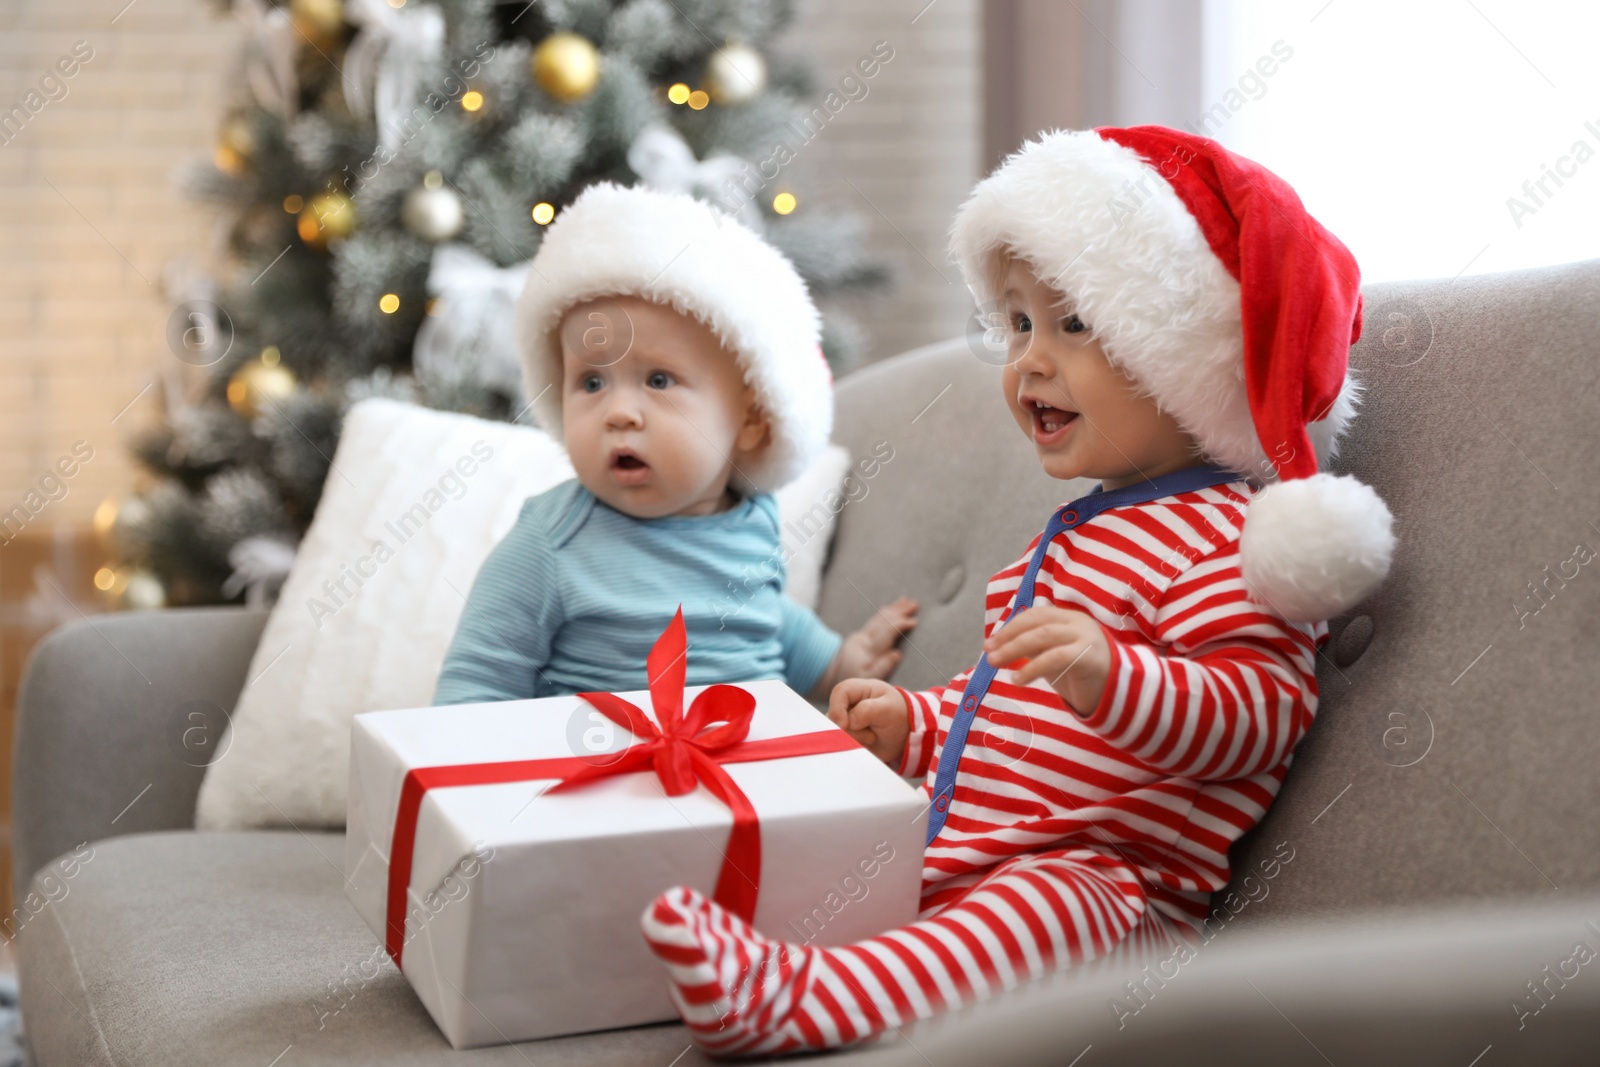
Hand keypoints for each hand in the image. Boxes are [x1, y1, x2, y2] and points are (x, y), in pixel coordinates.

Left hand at [812, 596, 918, 698]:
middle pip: (885, 621)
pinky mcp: (859, 636)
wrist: (829, 675)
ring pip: (880, 618)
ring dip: (894, 609)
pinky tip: (890, 608)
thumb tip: (897, 654)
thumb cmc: (852, 679)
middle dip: (900, 611)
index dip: (901, 625)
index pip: (888, 632)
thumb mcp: (867, 678)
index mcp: (869, 649)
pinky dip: (884, 613)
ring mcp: (861, 636)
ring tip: (906, 600)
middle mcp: (865, 639)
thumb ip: (883, 667)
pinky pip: (875, 621)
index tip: (915, 622)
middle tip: (915, 604)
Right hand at [826, 677, 909, 765]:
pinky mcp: (845, 736)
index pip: (840, 692)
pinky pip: (840, 744)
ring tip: (872, 738)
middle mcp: (847, 704)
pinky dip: (852, 747)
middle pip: (833, 716)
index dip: (838, 708)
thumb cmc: (898, 715)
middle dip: (850, 730)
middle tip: (870, 735)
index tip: (845, 725)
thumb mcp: (888, 709)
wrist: (905, 736)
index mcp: (858, 689)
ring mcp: (844, 720)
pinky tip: (866, 746)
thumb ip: (867, 710)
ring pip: (835, 732)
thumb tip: (847, 722)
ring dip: (854, 740)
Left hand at [982, 604, 1110, 718]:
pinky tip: (1018, 679)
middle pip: (1036, 624)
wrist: (1121, 693)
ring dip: (1015, 649)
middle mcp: (1077, 622)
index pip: (1034, 616)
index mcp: (1068, 618)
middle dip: (1008, 638)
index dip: (1010, 628)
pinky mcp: (1089, 656)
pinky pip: (1055, 657)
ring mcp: (1085, 637)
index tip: (990, 643)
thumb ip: (1034, 648)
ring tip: (997, 664)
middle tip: (988, 654)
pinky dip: (1032, 667)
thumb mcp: (1054, 656)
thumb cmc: (1082, 674)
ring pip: (1043, 636)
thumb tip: (1000, 648)